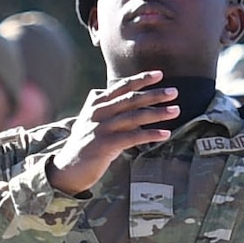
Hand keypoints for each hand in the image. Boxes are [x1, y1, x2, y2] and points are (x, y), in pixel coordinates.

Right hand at [46, 71, 178, 195]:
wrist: (68, 168)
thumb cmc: (85, 144)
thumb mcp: (93, 122)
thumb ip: (109, 111)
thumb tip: (129, 105)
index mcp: (96, 104)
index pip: (121, 87)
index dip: (141, 79)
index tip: (159, 74)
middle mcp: (98, 113)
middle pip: (130, 99)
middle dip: (154, 94)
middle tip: (174, 92)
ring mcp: (101, 128)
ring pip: (134, 117)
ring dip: (157, 113)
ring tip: (175, 111)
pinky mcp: (105, 145)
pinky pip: (132, 137)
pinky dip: (150, 134)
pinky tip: (165, 134)